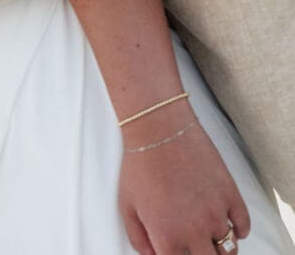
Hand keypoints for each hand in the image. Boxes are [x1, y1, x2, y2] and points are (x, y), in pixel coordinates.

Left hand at [119, 110, 249, 254]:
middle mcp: (194, 231)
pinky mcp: (230, 194)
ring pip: (229, 250)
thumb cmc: (140, 162)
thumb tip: (151, 254)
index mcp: (167, 237)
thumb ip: (138, 237)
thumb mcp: (126, 204)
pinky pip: (244, 226)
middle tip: (195, 246)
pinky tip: (228, 226)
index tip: (177, 249)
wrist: (159, 127)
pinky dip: (239, 231)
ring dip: (221, 248)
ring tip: (211, 240)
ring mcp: (216, 213)